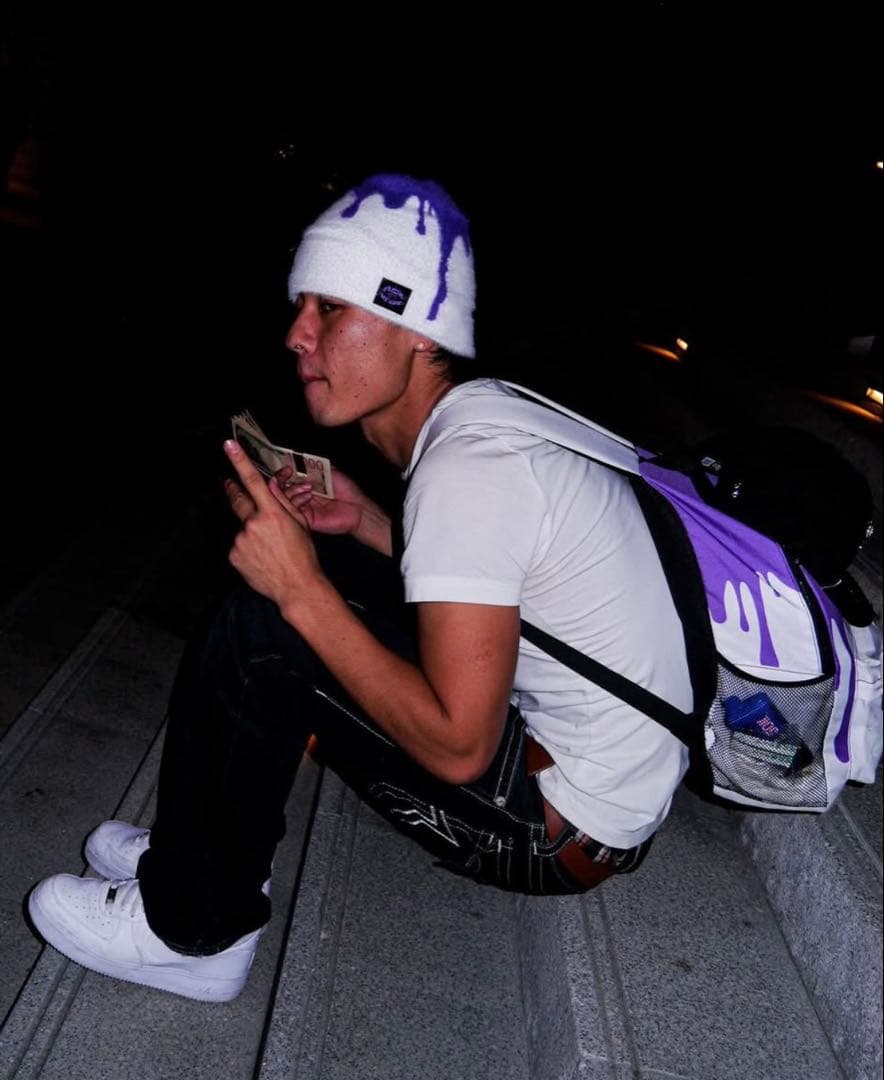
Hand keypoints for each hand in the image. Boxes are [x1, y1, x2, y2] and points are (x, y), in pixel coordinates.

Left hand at [224, 440, 323, 607]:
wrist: (297, 587)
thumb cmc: (303, 555)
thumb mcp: (299, 524)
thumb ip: (282, 502)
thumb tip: (269, 487)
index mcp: (271, 514)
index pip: (253, 481)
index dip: (240, 461)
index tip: (229, 446)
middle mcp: (253, 525)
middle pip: (238, 500)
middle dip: (233, 490)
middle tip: (229, 483)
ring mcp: (240, 541)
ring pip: (242, 528)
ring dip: (250, 531)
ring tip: (268, 548)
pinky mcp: (234, 556)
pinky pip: (238, 546)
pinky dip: (247, 548)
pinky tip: (262, 558)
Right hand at [274, 464, 367, 535]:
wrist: (357, 506)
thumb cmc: (346, 489)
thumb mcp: (327, 470)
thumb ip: (310, 465)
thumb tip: (294, 456)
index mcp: (304, 485)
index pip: (284, 479)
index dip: (281, 473)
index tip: (287, 467)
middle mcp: (300, 496)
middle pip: (278, 489)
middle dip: (281, 480)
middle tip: (288, 474)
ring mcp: (301, 508)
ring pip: (282, 499)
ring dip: (292, 490)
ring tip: (308, 488)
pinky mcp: (304, 518)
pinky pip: (290, 510)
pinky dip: (297, 500)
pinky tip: (308, 496)